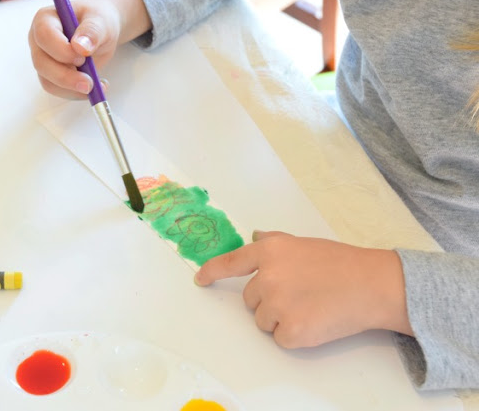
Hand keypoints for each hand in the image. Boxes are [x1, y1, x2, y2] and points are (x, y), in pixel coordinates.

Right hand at [28, 0, 149, 98]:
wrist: (102, 32)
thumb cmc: (99, 21)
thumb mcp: (101, 21)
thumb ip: (92, 31)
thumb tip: (80, 47)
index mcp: (46, 19)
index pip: (44, 36)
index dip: (62, 50)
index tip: (83, 56)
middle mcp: (39, 41)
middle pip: (42, 63)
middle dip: (66, 76)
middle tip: (90, 83)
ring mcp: (43, 59)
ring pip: (48, 81)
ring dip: (72, 89)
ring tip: (98, 86)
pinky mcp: (52, 75)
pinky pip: (59, 90)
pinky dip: (77, 93)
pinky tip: (96, 87)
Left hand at [195, 231, 412, 347]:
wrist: (372, 285)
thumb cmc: (341, 262)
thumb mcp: (303, 243)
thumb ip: (274, 241)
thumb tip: (255, 235)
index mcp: (270, 251)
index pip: (231, 262)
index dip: (212, 271)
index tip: (201, 280)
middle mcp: (268, 277)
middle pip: (249, 300)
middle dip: (268, 300)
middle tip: (299, 294)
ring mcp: (278, 305)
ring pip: (262, 321)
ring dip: (280, 318)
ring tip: (309, 306)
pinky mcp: (291, 332)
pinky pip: (279, 338)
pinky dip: (294, 335)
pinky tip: (315, 321)